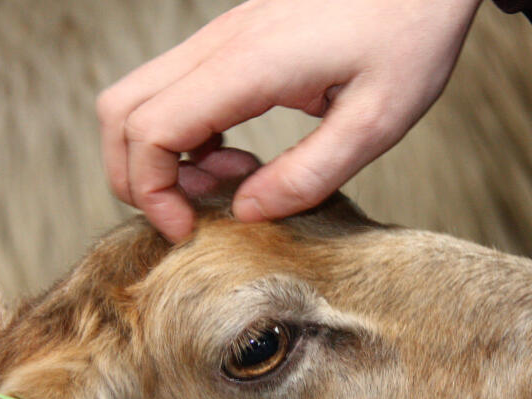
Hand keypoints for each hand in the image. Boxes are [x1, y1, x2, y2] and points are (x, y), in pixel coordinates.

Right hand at [97, 0, 482, 240]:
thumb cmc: (411, 37)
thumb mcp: (375, 121)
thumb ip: (308, 174)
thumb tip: (245, 212)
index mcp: (250, 65)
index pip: (150, 129)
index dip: (151, 192)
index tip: (188, 229)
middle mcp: (221, 44)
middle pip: (120, 110)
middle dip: (136, 177)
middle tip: (194, 213)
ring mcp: (222, 36)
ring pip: (140, 96)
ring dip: (160, 155)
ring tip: (233, 180)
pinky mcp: (234, 40)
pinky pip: (173, 88)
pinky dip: (182, 133)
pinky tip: (238, 154)